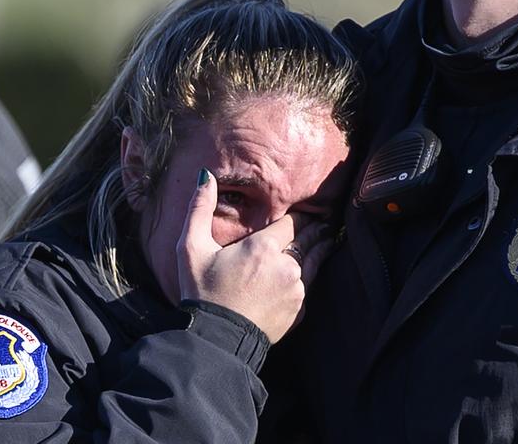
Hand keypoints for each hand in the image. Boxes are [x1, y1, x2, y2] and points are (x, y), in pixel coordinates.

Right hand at [175, 169, 333, 341]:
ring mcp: (296, 289)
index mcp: (264, 247)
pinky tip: (315, 267)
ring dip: (319, 246)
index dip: (298, 216)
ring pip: (314, 260)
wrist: (214, 341)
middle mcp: (287, 265)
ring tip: (326, 236)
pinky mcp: (299, 310)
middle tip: (324, 219)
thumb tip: (205, 176)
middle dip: (315, 227)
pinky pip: (310, 285)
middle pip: (309, 238)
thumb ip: (199, 209)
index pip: (293, 222)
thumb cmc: (201, 292)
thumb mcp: (191, 248)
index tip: (304, 211)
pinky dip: (312, 273)